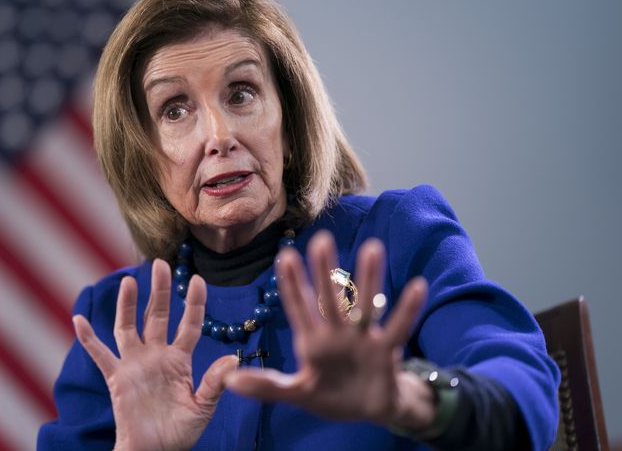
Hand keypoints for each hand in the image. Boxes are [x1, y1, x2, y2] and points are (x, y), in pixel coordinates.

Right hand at [73, 259, 236, 450]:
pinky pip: (100, 355)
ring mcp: (135, 364)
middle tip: (159, 264)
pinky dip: (88, 338)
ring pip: (129, 327)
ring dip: (128, 305)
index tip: (197, 279)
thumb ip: (214, 383)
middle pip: (158, 316)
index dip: (194, 303)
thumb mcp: (202, 408)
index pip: (189, 325)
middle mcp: (156, 356)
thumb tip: (232, 359)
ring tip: (129, 281)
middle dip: (159, 291)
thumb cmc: (179, 433)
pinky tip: (79, 320)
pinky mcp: (117, 378)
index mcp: (180, 360)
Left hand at [225, 232, 428, 426]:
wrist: (366, 409)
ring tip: (372, 247)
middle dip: (325, 271)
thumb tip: (230, 380)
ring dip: (369, 278)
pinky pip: (398, 328)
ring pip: (365, 304)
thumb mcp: (296, 392)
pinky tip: (418, 286)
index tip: (285, 256)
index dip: (292, 284)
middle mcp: (336, 332)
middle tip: (322, 239)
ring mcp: (362, 339)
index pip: (299, 307)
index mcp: (312, 340)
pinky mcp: (386, 351)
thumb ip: (267, 386)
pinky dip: (407, 309)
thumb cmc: (329, 394)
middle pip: (330, 298)